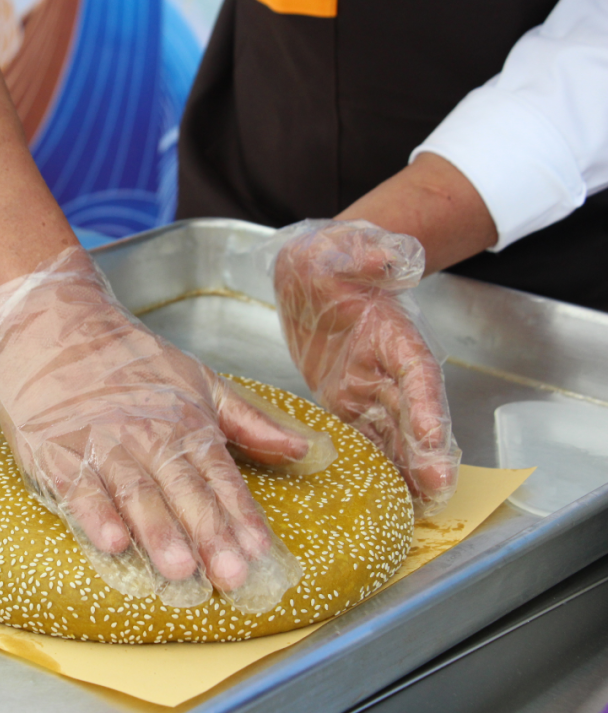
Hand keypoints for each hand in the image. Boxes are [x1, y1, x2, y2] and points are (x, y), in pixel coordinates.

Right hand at [0, 247, 336, 610]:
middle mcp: (148, 435)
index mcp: (186, 422)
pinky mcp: (56, 450)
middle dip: (209, 534)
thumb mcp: (197, 381)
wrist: (52, 324)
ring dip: (158, 531)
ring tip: (179, 569)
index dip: (242, 517)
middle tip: (230, 575)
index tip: (261, 554)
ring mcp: (102, 443)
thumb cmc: (128, 360)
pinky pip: (78, 486)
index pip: (221, 477)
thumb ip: (249, 421)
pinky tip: (111, 541)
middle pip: (184, 490)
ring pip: (135, 491)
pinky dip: (95, 514)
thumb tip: (302, 448)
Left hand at [272, 219, 460, 514]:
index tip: (433, 437)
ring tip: (418, 506)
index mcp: (393, 331)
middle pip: (412, 413)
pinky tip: (385, 495)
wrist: (314, 272)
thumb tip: (392, 261)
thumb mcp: (344, 245)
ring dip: (406, 468)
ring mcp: (368, 386)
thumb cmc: (333, 257)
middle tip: (436, 491)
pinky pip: (363, 436)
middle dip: (425, 452)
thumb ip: (369, 253)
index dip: (427, 405)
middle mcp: (388, 365)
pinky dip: (376, 464)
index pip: (417, 371)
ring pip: (392, 433)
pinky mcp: (346, 399)